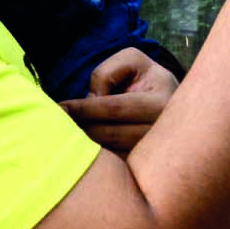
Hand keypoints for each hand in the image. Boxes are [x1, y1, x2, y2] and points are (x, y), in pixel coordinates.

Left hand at [58, 48, 179, 153]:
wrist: (168, 100)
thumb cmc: (144, 77)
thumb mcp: (130, 60)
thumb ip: (107, 73)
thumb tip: (92, 100)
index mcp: (162, 102)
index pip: (115, 108)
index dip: (84, 107)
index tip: (61, 107)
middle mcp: (162, 133)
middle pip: (111, 134)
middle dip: (82, 126)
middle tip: (61, 121)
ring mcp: (154, 155)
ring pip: (110, 153)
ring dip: (87, 142)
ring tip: (71, 130)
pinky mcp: (144, 168)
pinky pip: (114, 165)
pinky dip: (97, 156)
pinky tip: (85, 144)